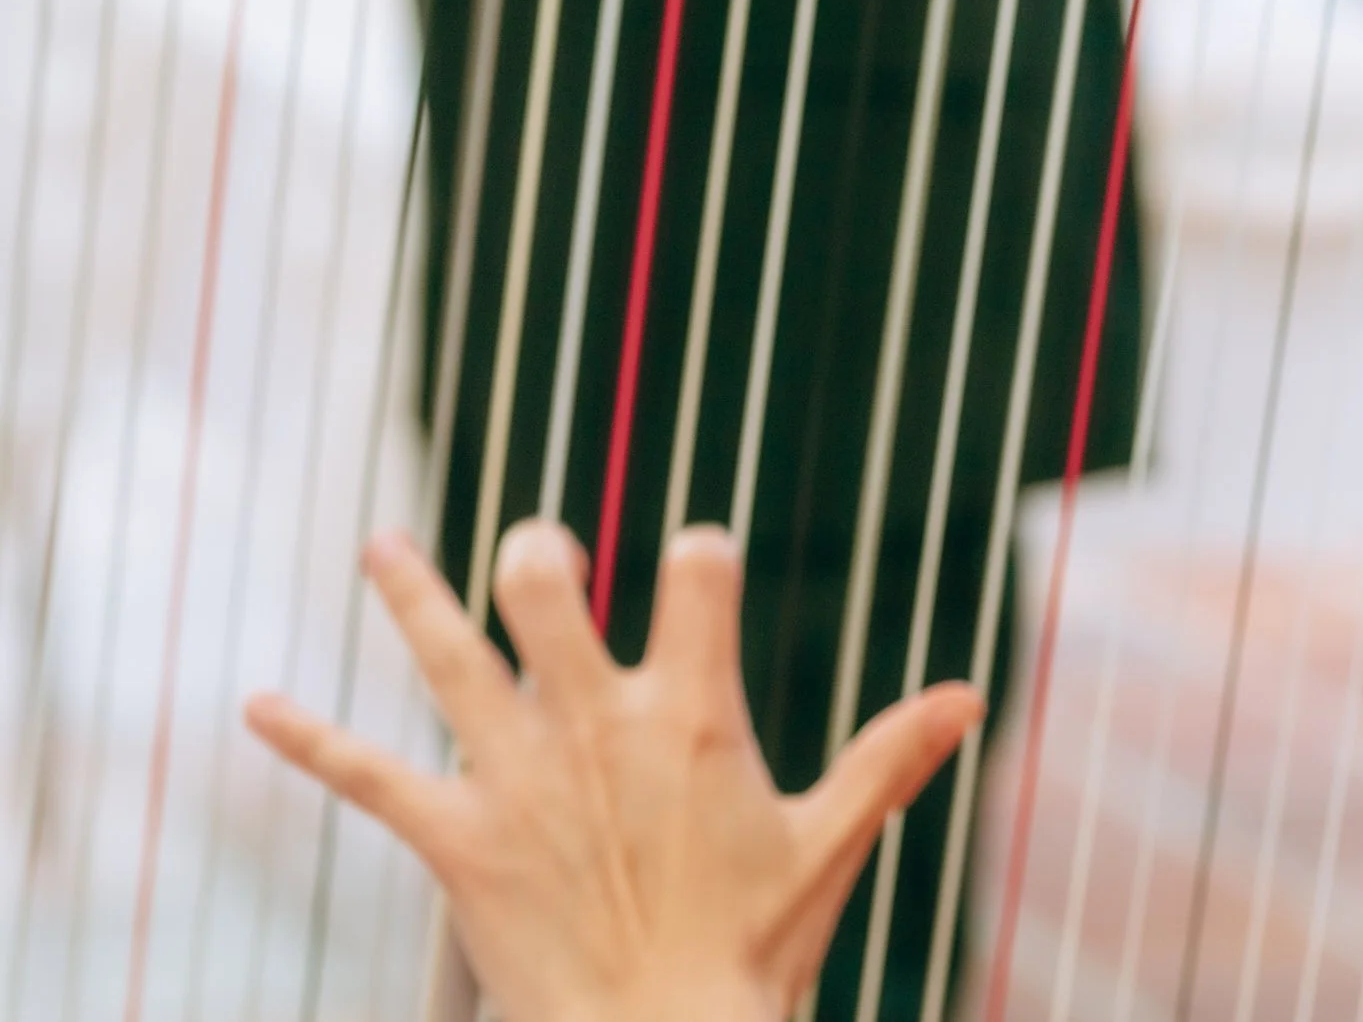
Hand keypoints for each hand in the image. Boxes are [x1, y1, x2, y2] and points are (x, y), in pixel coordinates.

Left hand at [244, 521, 981, 1021]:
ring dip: (409, 596)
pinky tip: (257, 706)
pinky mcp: (455, 837)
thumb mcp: (830, 845)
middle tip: (541, 554)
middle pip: (544, 589)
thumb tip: (971, 694)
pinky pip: (366, 776)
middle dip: (538, 555)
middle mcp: (593, 722)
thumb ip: (892, 757)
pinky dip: (310, 739)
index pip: (695, 572)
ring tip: (378, 545)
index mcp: (692, 713)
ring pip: (448, 658)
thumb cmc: (752, 950)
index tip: (697, 559)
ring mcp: (515, 774)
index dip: (698, 552)